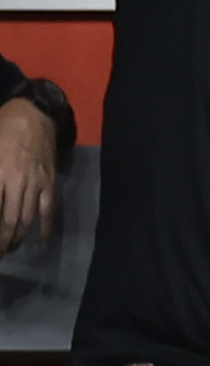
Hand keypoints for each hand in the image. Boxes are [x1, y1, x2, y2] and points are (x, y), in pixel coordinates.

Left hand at [0, 97, 55, 258]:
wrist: (33, 114)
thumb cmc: (2, 129)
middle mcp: (16, 182)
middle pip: (8, 220)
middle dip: (2, 240)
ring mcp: (36, 184)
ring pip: (27, 218)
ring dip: (17, 238)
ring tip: (9, 250)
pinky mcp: (49, 183)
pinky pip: (48, 210)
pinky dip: (44, 228)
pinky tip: (39, 242)